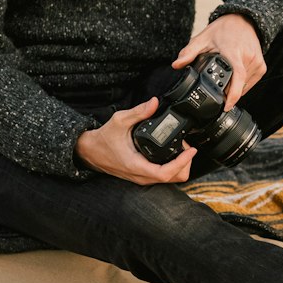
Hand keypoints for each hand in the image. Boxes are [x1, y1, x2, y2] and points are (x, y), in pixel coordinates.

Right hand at [74, 98, 195, 185]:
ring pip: (170, 180)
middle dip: (185, 164)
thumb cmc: (103, 139)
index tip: (191, 150)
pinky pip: (163, 177)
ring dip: (180, 166)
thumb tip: (154, 103)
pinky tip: (172, 154)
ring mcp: (142, 178)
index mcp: (136, 165)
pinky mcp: (142, 176)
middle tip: (186, 147)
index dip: (182, 162)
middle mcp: (141, 176)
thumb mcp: (119, 120)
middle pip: (173, 179)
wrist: (90, 151)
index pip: (165, 173)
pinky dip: (172, 167)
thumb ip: (138, 112)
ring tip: (181, 150)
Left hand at [172, 13, 265, 108]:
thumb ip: (188, 53)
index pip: (237, 76)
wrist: (243, 20)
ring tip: (226, 77)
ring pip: (246, 86)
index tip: (226, 106)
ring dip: (235, 89)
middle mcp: (248, 58)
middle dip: (227, 92)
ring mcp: (257, 62)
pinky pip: (251, 82)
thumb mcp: (202, 38)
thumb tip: (176, 65)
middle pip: (239, 85)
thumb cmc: (223, 29)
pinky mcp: (262, 66)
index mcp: (234, 52)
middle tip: (216, 89)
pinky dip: (242, 84)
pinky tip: (234, 76)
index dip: (233, 94)